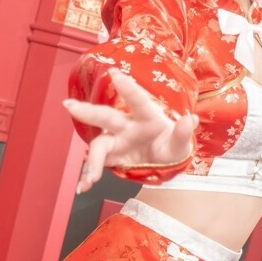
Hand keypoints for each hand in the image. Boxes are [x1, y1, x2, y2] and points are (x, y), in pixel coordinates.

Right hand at [64, 68, 197, 192]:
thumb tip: (191, 119)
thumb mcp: (181, 144)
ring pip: (99, 145)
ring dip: (92, 161)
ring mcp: (116, 140)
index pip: (137, 100)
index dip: (127, 87)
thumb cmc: (172, 147)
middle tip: (70, 106)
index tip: (115, 73)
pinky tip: (84, 187)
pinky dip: (88, 176)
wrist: (164, 162)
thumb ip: (183, 133)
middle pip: (106, 117)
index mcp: (147, 116)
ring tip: (90, 177)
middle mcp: (127, 124)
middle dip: (88, 112)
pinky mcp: (110, 155)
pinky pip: (96, 164)